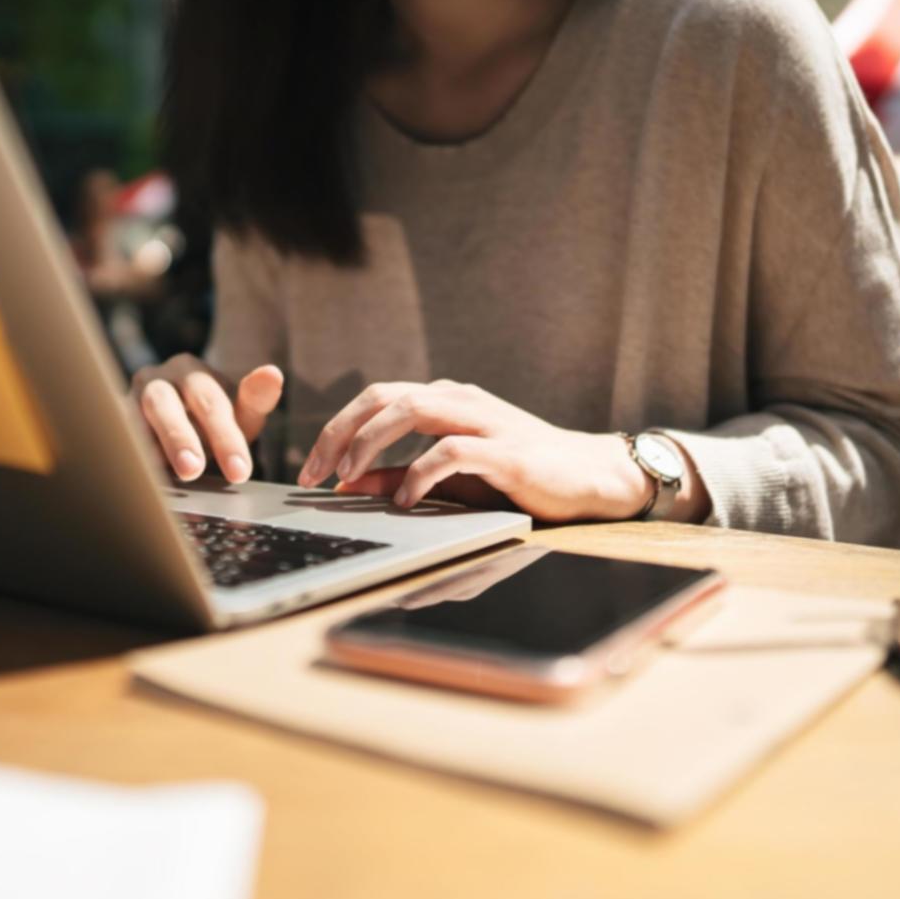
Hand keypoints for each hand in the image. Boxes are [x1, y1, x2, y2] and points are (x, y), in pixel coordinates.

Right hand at [130, 355, 283, 483]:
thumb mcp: (240, 413)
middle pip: (164, 405)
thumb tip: (272, 373)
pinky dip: (127, 457)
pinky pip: (116, 438)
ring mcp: (126, 402)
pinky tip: (139, 478)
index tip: (240, 472)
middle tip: (195, 470)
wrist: (176, 427)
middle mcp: (154, 380)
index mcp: (190, 371)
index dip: (225, 438)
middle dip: (180, 439)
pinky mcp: (112, 423)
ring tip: (164, 476)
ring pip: (131, 419)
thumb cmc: (213, 423)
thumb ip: (256, 398)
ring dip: (148, 447)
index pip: (210, 402)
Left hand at [296, 381, 655, 522]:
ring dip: (369, 444)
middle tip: (313, 474)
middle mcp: (458, 401)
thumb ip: (398, 478)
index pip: (374, 398)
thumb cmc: (517, 478)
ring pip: (410, 410)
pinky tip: (407, 501)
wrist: (590, 478)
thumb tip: (346, 486)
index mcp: (443, 402)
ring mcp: (483, 420)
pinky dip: (419, 474)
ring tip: (348, 479)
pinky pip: (451, 452)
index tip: (309, 469)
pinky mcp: (506, 450)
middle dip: (339, 433)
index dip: (335, 429)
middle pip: (382, 397)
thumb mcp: (448, 480)